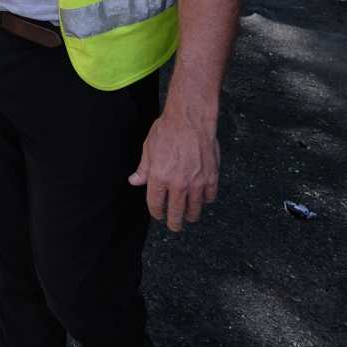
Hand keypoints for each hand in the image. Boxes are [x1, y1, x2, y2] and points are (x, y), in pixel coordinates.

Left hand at [129, 105, 219, 232]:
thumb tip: (135, 181)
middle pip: (176, 213)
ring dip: (190, 215)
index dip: (157, 213)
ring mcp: (196, 183)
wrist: (191, 120)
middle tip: (174, 226)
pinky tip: (202, 198)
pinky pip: (209, 197)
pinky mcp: (211, 178)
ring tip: (189, 216)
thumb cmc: (167, 130)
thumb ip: (143, 169)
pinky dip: (206, 200)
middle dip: (174, 223)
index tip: (158, 215)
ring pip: (194, 209)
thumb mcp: (148, 148)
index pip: (156, 205)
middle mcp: (178, 184)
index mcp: (159, 178)